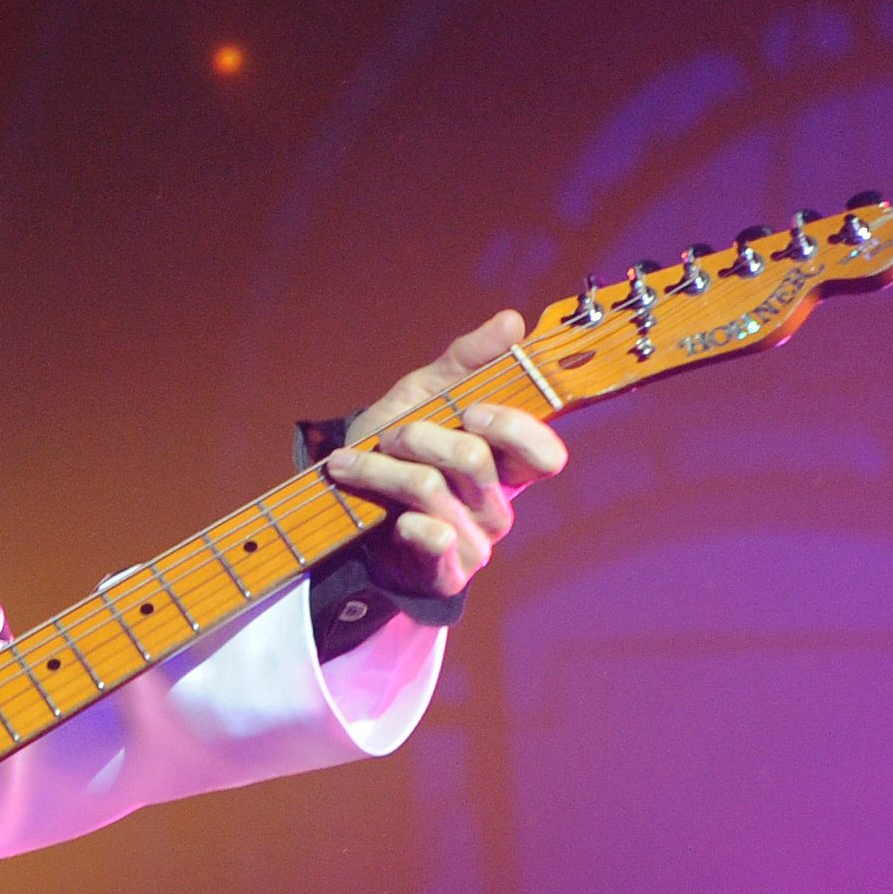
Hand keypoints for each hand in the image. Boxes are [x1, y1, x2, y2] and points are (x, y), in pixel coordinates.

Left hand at [320, 312, 569, 599]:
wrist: (346, 518)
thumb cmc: (396, 454)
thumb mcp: (423, 397)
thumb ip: (466, 361)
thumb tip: (513, 321)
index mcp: (506, 464)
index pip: (546, 454)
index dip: (514, 428)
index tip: (471, 409)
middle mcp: (500, 504)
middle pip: (476, 460)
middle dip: (420, 435)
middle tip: (391, 433)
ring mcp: (476, 542)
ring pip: (433, 489)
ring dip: (382, 469)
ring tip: (353, 464)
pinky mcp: (447, 572)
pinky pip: (431, 536)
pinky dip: (399, 517)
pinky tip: (386, 516)